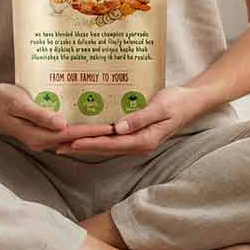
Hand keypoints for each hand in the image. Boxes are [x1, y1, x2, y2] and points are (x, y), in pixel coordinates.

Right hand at [0, 82, 114, 152]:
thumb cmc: (0, 98)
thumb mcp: (18, 102)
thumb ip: (40, 114)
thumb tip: (62, 125)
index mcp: (38, 136)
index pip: (72, 135)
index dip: (93, 131)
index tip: (112, 127)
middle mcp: (41, 140)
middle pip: (75, 139)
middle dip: (96, 134)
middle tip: (120, 126)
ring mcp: (40, 137)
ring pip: (71, 136)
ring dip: (89, 131)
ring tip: (110, 122)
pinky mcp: (40, 131)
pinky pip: (63, 131)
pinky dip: (77, 126)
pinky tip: (88, 117)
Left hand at [53, 85, 209, 156]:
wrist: (192, 102)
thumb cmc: (177, 102)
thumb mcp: (160, 107)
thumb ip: (140, 118)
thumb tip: (119, 128)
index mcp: (144, 140)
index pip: (112, 144)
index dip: (90, 144)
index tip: (71, 142)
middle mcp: (139, 144)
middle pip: (105, 148)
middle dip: (82, 147)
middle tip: (57, 146)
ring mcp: (138, 141)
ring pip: (107, 146)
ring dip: (87, 145)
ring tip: (65, 143)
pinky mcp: (137, 135)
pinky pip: (113, 139)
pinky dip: (98, 138)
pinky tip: (86, 134)